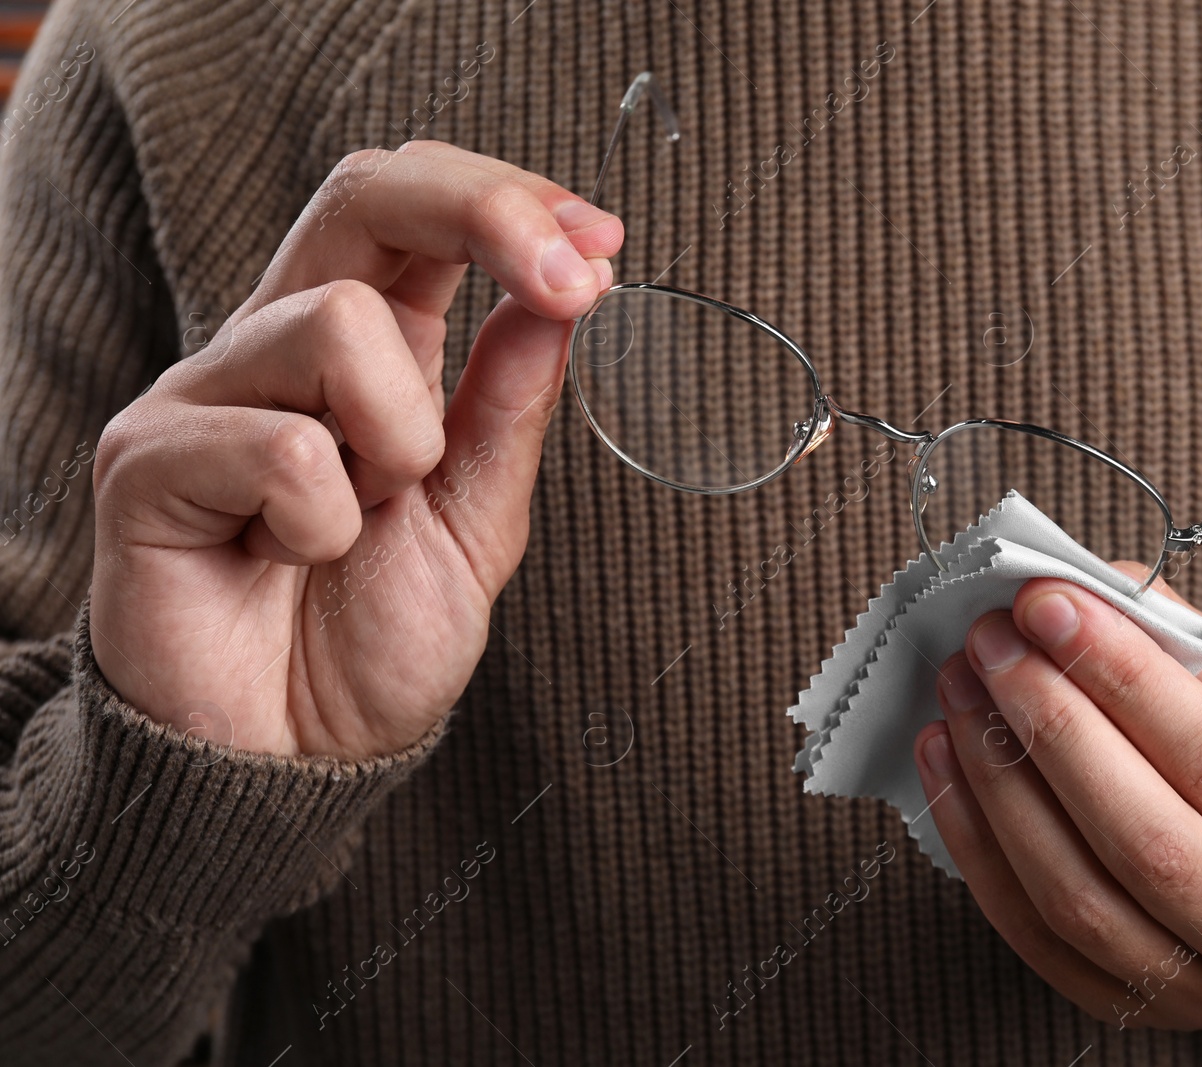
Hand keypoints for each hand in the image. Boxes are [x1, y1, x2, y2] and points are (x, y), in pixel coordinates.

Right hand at [89, 141, 621, 759]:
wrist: (288, 762)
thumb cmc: (369, 644)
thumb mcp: (476, 521)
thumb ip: (509, 410)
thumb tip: (562, 296)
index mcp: (363, 351)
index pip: (417, 207)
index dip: (513, 199)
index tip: (604, 244)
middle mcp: (278, 347)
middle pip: (364, 190)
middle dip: (486, 212)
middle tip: (570, 282)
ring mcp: (205, 395)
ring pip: (337, 319)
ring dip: (402, 437)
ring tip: (367, 519)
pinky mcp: (146, 462)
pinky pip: (278, 444)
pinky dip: (324, 519)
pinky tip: (291, 558)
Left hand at [913, 568, 1201, 1027]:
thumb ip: (1172, 640)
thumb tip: (1064, 595)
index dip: (1121, 678)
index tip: (1047, 604)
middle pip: (1144, 841)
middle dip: (1050, 727)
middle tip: (992, 644)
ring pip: (1075, 896)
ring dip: (998, 781)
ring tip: (961, 692)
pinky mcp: (1128, 1010)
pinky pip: (1030, 933)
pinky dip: (976, 842)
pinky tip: (948, 761)